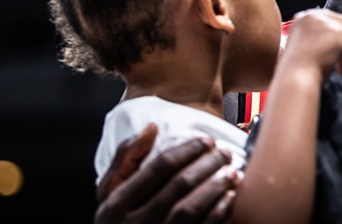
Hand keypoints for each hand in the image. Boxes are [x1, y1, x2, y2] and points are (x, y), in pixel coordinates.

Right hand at [96, 123, 242, 223]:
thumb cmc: (117, 220)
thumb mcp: (109, 192)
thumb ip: (126, 159)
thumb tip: (151, 128)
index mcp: (116, 204)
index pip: (159, 167)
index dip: (188, 150)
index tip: (207, 140)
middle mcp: (134, 223)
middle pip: (179, 184)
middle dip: (208, 164)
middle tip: (225, 153)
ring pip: (190, 208)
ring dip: (216, 187)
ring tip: (232, 172)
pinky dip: (218, 212)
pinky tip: (230, 197)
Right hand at [283, 8, 341, 80]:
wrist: (295, 79)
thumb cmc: (295, 71)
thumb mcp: (299, 47)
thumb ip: (312, 38)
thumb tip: (331, 41)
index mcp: (301, 18)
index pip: (324, 20)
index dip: (330, 37)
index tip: (328, 53)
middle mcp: (313, 16)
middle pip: (338, 22)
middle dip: (340, 43)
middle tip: (337, 63)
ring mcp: (326, 23)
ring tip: (341, 68)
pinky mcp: (340, 33)